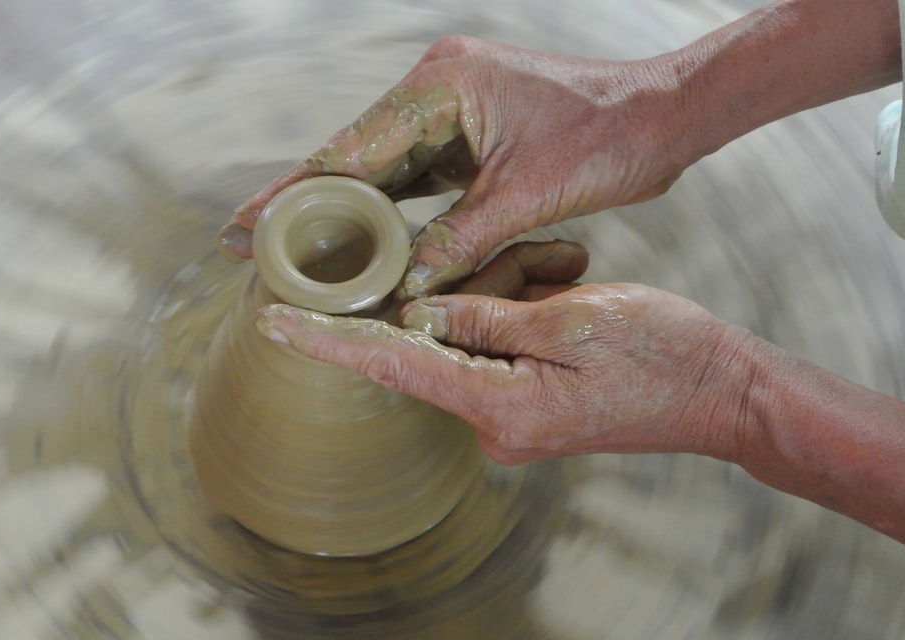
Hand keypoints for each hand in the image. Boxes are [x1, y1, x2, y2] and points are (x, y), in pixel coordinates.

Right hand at [220, 36, 689, 297]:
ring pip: (379, 167)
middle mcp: (437, 90)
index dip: (295, 193)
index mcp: (442, 87)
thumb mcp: (528, 194)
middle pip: (352, 155)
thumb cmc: (608, 138)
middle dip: (301, 201)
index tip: (244, 224)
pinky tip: (359, 239)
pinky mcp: (468, 133)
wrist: (662, 116)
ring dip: (340, 207)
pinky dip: (387, 209)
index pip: (351, 150)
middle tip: (242, 239)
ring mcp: (451, 110)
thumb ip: (462, 239)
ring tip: (288, 246)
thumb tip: (408, 287)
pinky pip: (413, 175)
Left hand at [256, 277, 755, 464]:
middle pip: (441, 338)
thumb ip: (485, 317)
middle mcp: (491, 423)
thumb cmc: (661, 354)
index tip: (274, 324)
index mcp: (499, 406)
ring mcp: (508, 417)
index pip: (392, 366)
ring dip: (513, 293)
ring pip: (473, 334)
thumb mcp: (572, 317)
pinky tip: (567, 291)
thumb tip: (418, 316)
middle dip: (482, 290)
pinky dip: (522, 311)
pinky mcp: (524, 403)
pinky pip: (497, 346)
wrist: (723, 393)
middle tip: (556, 271)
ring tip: (576, 280)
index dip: (329, 343)